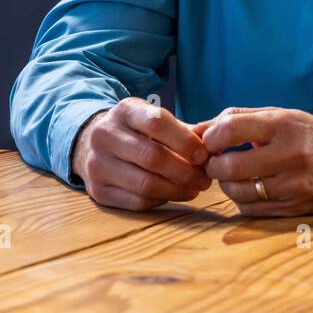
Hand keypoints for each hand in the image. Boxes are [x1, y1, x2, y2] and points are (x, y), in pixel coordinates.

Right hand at [71, 98, 211, 209]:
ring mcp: (97, 164)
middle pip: (152, 157)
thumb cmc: (139, 132)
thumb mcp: (155, 119)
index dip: (185, 141)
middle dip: (185, 171)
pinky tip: (174, 194)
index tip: (204, 155)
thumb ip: (188, 131)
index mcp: (124, 111)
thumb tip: (219, 147)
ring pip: (145, 184)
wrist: (94, 144)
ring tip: (194, 188)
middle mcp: (104, 135)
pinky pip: (137, 202)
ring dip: (177, 189)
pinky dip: (161, 200)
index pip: (157, 123)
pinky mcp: (97, 191)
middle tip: (205, 178)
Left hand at [192, 106, 312, 215]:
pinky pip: (254, 211)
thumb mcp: (283, 116)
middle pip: (229, 167)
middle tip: (215, 163)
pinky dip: (244, 202)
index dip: (210, 138)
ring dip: (227, 186)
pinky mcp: (298, 208)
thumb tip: (197, 130)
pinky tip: (251, 190)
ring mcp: (295, 184)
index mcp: (283, 124)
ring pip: (239, 192)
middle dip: (213, 167)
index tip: (210, 143)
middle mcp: (290, 154)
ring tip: (233, 177)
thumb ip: (240, 119)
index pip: (230, 129)